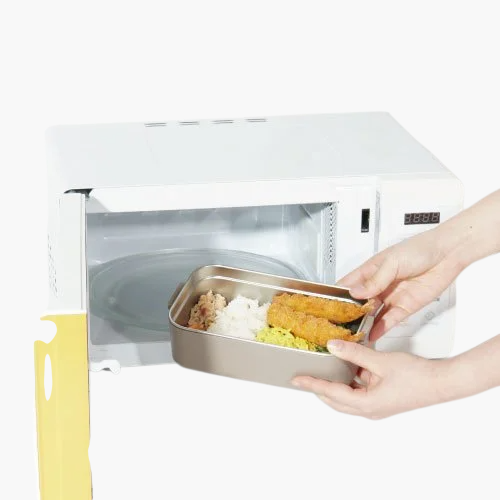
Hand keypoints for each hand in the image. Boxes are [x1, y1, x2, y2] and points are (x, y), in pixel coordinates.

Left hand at [292, 339, 452, 418]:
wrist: (442, 382)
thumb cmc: (417, 376)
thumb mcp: (381, 361)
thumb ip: (354, 353)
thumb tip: (333, 346)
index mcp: (367, 404)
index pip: (331, 393)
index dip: (312, 384)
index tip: (296, 379)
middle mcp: (369, 409)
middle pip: (335, 399)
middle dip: (319, 387)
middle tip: (305, 375)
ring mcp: (376, 406)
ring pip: (347, 396)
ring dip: (335, 384)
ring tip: (322, 369)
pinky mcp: (382, 399)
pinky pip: (359, 391)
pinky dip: (350, 380)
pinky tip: (347, 366)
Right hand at [338, 227, 462, 339]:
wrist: (447, 254)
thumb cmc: (420, 248)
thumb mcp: (392, 262)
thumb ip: (374, 280)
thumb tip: (356, 292)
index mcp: (371, 270)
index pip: (348, 284)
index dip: (337, 294)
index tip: (327, 305)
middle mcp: (379, 284)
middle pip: (359, 302)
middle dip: (349, 313)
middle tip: (339, 325)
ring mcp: (391, 297)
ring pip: (373, 313)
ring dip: (364, 323)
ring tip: (353, 333)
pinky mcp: (405, 307)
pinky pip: (390, 320)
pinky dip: (380, 328)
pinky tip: (372, 335)